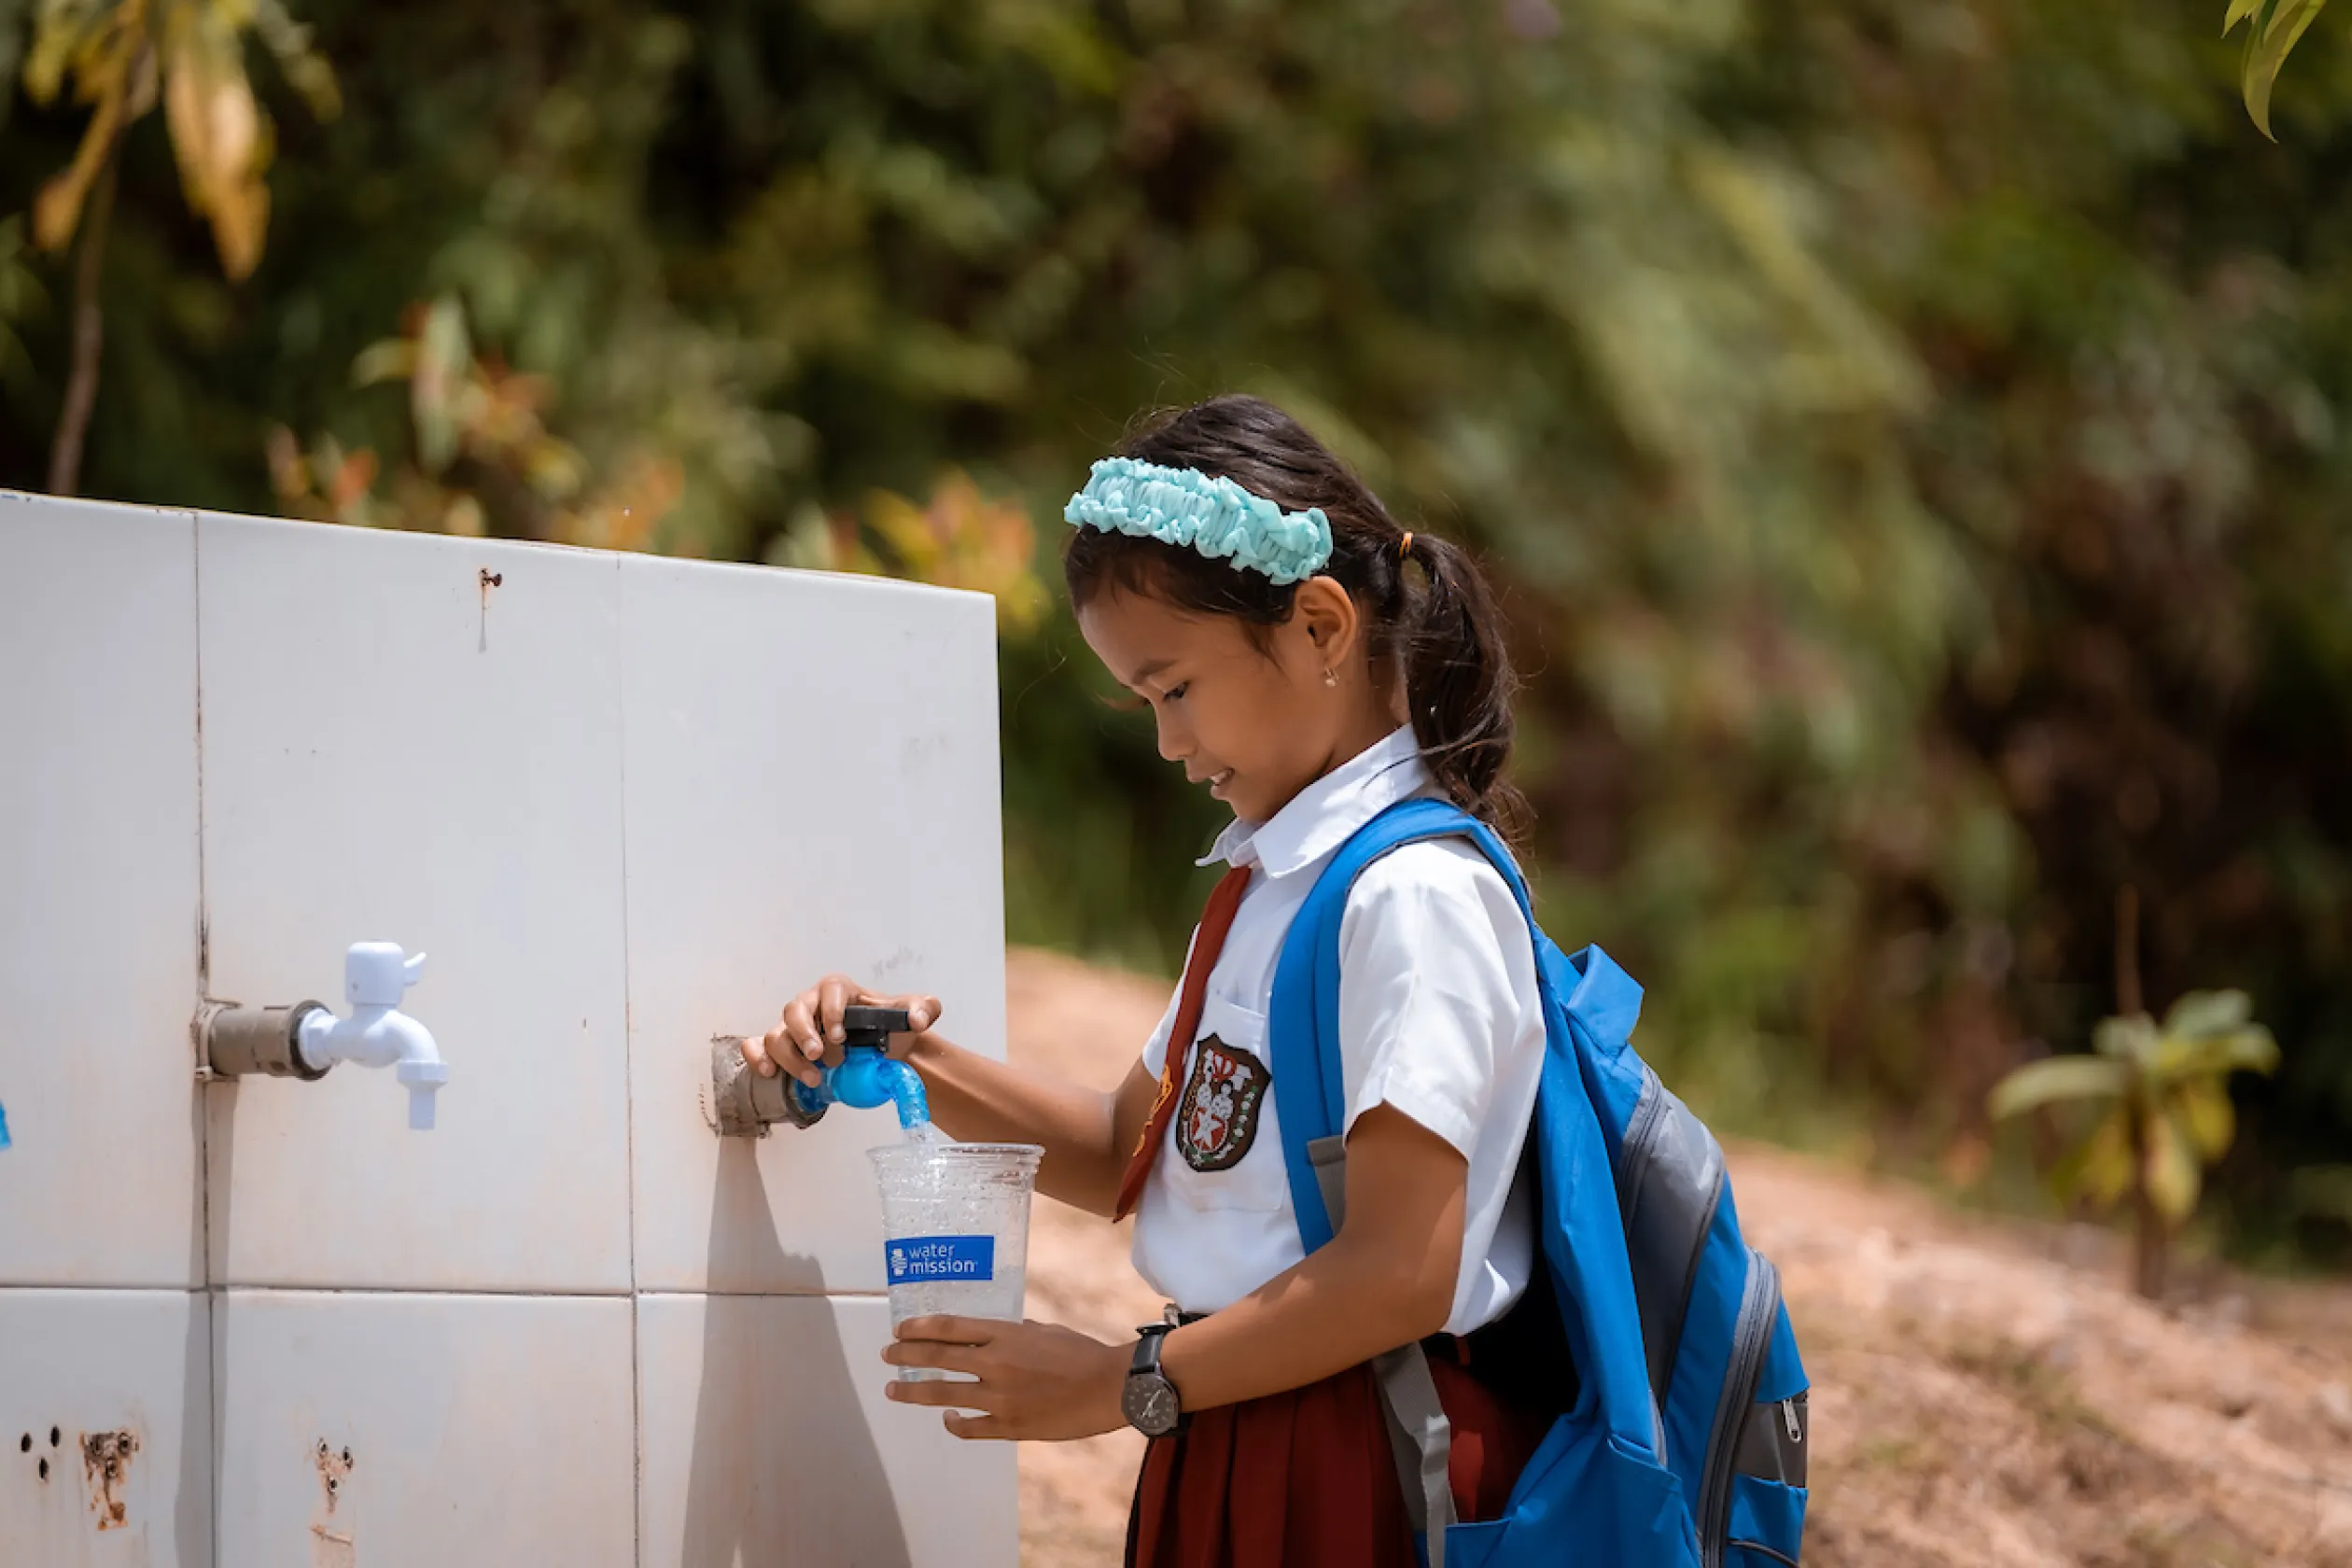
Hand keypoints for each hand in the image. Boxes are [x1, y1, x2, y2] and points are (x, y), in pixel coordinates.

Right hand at [741, 974, 941, 1088]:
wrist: (884, 1051)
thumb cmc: (891, 1027)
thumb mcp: (915, 1013)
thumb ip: (924, 1008)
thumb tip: (917, 1018)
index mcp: (839, 990)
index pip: (829, 990)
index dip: (831, 1010)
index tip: (841, 1035)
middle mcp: (811, 1004)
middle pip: (794, 1010)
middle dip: (805, 1035)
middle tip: (823, 1057)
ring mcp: (794, 1027)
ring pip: (776, 1033)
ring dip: (789, 1056)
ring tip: (814, 1078)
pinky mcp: (783, 1047)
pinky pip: (758, 1045)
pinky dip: (758, 1057)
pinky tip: (769, 1072)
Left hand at [882, 1316, 1129, 1440]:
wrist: (1110, 1387)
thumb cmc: (1082, 1353)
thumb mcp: (1044, 1330)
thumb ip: (1014, 1334)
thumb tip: (995, 1337)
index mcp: (1004, 1336)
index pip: (949, 1329)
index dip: (919, 1329)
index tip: (899, 1329)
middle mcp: (995, 1365)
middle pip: (937, 1358)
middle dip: (906, 1356)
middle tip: (887, 1355)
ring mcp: (999, 1399)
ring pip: (943, 1394)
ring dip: (913, 1391)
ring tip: (893, 1389)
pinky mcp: (1009, 1426)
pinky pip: (970, 1427)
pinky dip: (953, 1422)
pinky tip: (945, 1418)